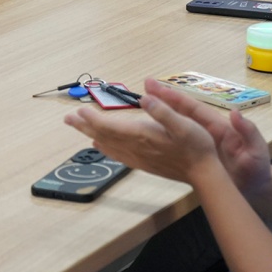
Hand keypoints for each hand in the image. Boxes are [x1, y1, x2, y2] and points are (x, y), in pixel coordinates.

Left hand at [66, 79, 271, 192]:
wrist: (203, 173)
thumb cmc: (196, 145)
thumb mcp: (184, 123)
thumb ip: (163, 110)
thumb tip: (145, 98)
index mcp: (143, 135)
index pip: (110, 126)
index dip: (93, 118)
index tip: (80, 109)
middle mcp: (136, 148)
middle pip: (104, 136)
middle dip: (85, 126)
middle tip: (68, 118)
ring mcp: (138, 158)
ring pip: (108, 146)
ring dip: (91, 135)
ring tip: (79, 128)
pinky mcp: (143, 164)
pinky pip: (117, 155)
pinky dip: (105, 148)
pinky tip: (101, 146)